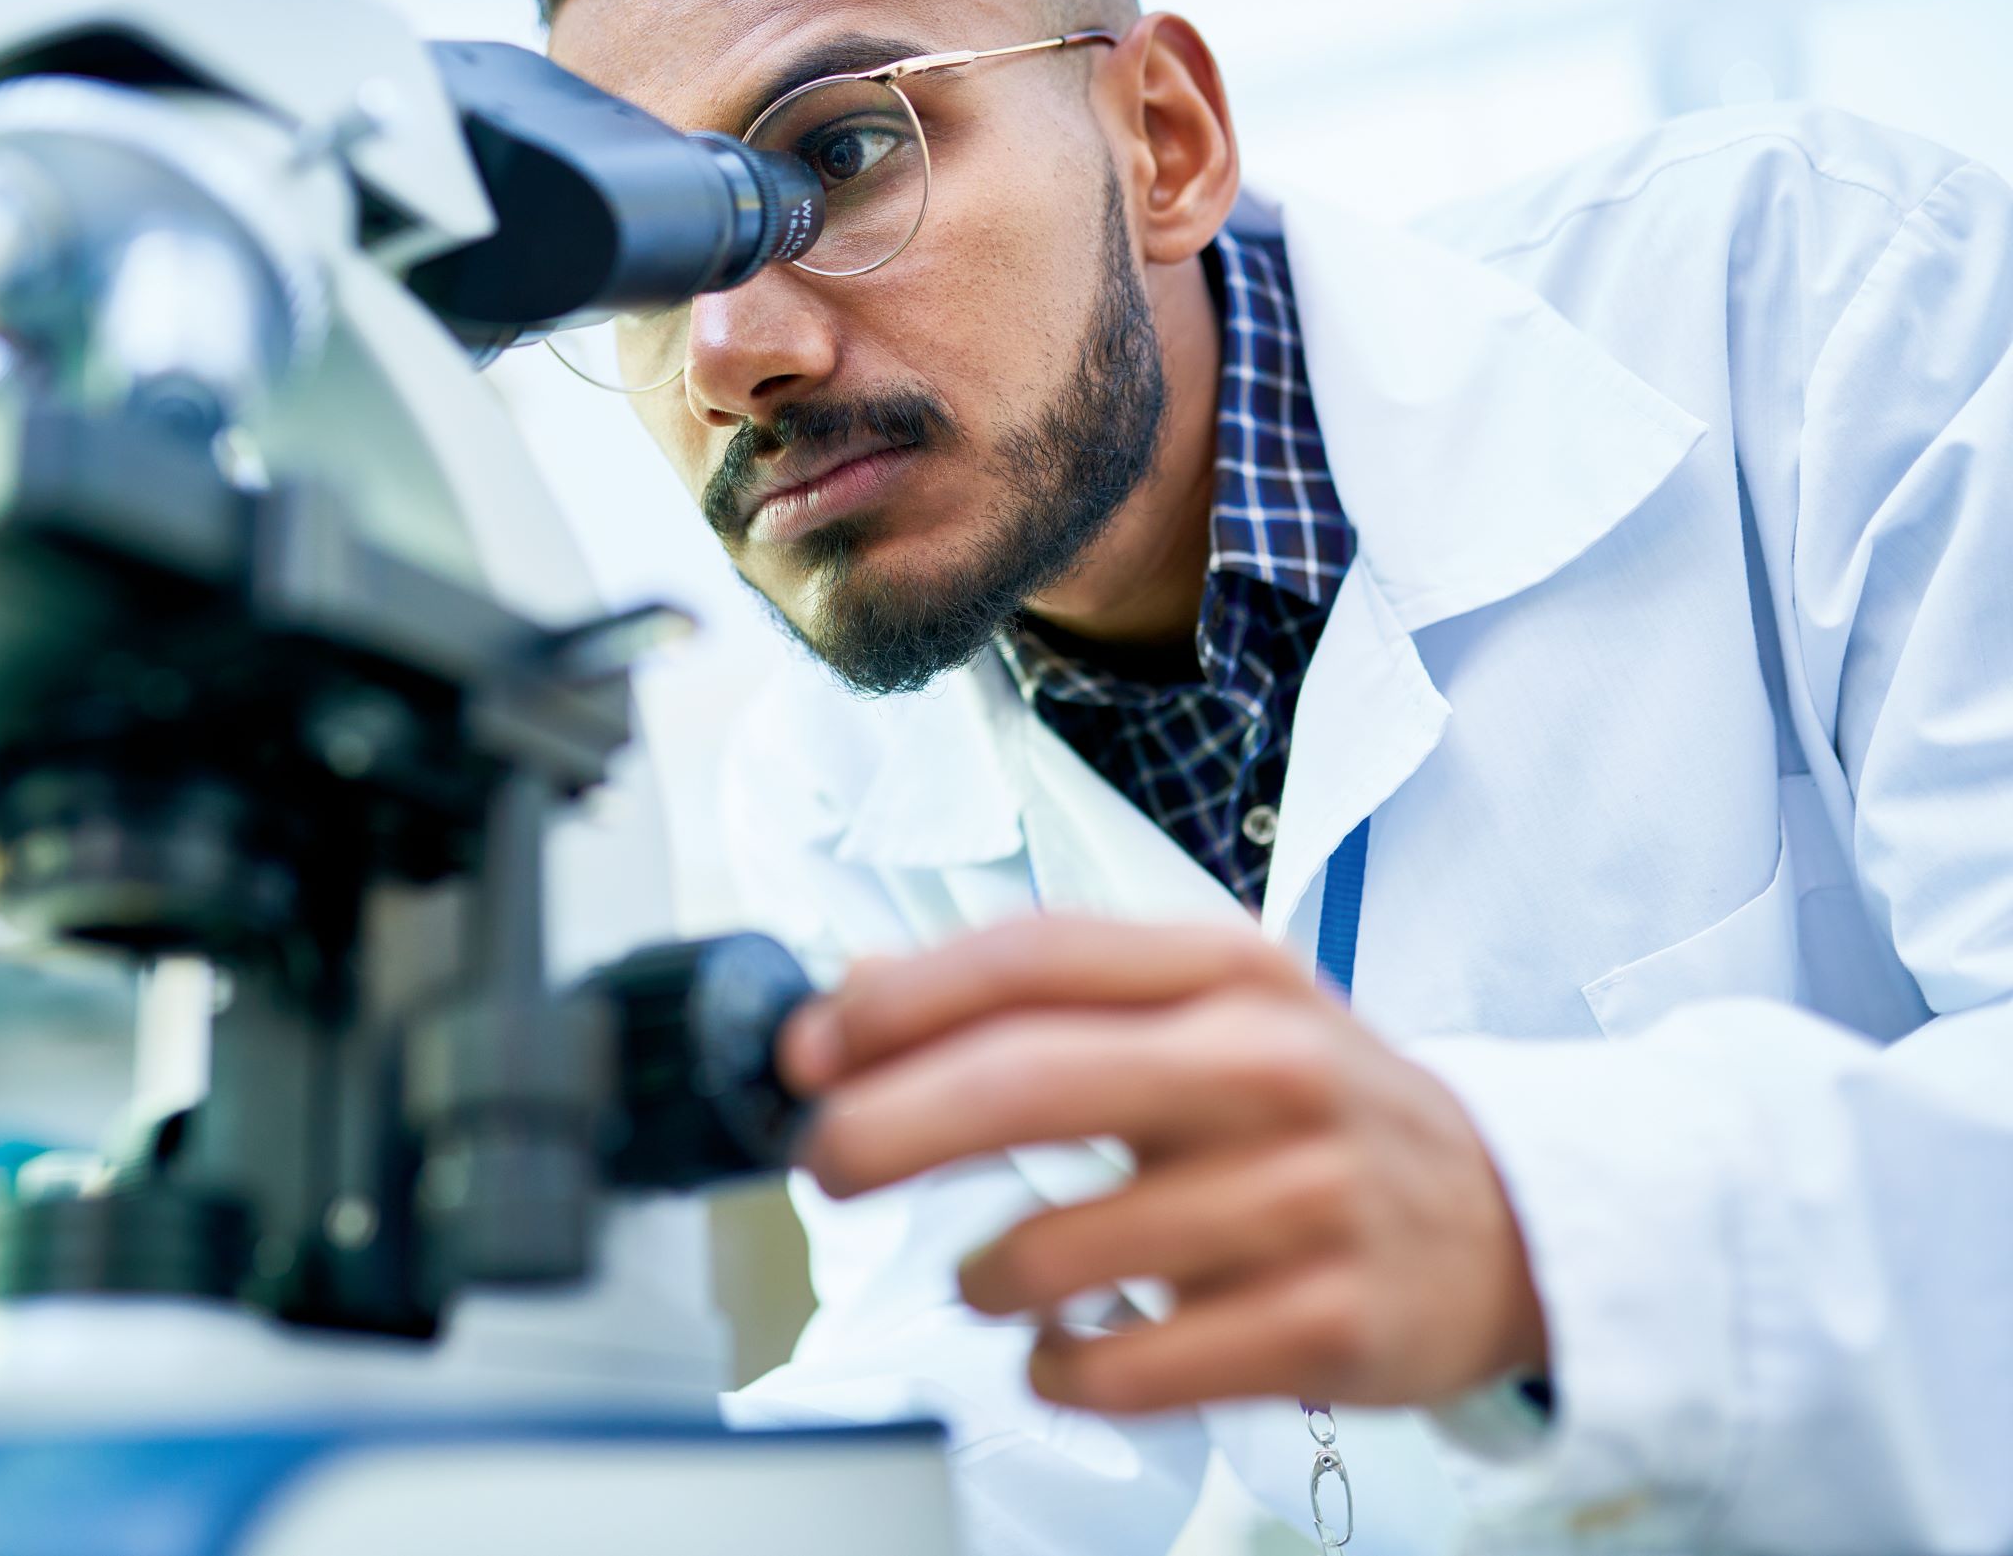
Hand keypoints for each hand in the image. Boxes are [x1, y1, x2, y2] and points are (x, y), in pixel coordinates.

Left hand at [779, 914, 1547, 1413]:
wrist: (1513, 1220)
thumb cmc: (1317, 1109)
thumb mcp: (1208, 1010)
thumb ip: (1047, 995)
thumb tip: (859, 991)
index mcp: (1228, 971)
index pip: (1033, 958)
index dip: (898, 1002)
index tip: (809, 1051)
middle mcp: (1269, 1066)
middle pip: (1029, 1082)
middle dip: (888, 1127)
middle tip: (824, 1166)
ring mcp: (1304, 1197)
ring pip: (1064, 1245)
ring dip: (981, 1275)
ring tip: (987, 1278)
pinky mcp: (1326, 1322)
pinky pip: (1128, 1363)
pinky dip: (1058, 1366)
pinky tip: (1061, 1350)